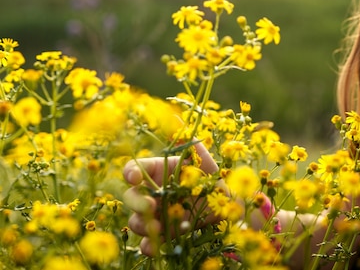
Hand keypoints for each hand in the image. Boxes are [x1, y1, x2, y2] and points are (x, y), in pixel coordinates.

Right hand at [122, 140, 217, 255]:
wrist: (226, 201)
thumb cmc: (210, 173)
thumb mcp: (201, 156)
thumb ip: (187, 139)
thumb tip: (176, 116)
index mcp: (156, 171)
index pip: (134, 170)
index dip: (131, 172)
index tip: (135, 176)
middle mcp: (151, 193)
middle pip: (130, 197)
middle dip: (135, 201)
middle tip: (150, 205)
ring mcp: (155, 215)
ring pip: (137, 221)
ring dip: (142, 224)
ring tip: (157, 226)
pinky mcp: (164, 234)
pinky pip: (149, 243)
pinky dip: (149, 246)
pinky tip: (155, 245)